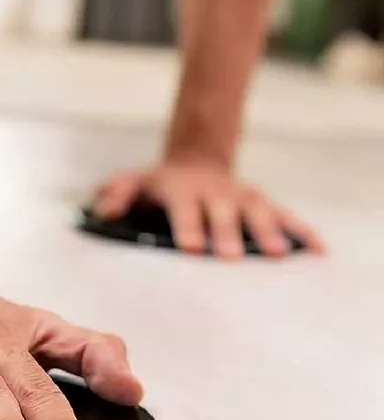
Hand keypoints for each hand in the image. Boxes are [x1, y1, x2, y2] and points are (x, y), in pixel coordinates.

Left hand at [94, 160, 323, 258]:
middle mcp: (214, 193)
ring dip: (268, 231)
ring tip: (278, 254)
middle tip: (232, 257)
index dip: (188, 227)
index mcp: (180, 191)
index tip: (193, 248)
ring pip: (257, 212)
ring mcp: (241, 197)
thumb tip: (102, 210)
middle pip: (222, 213)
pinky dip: (302, 230)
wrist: (194, 162)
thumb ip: (115, 195)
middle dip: (227, 233)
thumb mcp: (131, 183)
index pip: (183, 209)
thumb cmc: (157, 185)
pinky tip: (317, 250)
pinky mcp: (261, 203)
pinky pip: (284, 215)